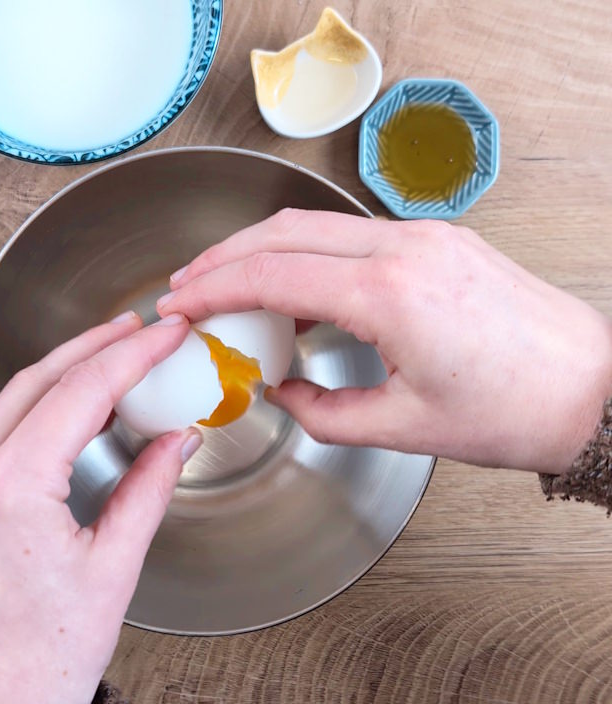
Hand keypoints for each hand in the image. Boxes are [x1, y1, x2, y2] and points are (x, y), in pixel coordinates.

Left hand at [0, 311, 195, 703]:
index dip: (131, 354)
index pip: (80, 391)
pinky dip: (25, 420)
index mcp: (8, 492)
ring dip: (57, 381)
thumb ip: (147, 491)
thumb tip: (177, 439)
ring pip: (3, 407)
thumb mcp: (113, 571)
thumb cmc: (42, 665)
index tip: (165, 334)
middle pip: (35, 382)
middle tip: (138, 331)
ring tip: (107, 368)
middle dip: (91, 349)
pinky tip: (59, 420)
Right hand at [161, 214, 611, 471]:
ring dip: (266, 254)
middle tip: (187, 289)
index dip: (213, 288)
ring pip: (319, 227)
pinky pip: (357, 238)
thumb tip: (284, 394)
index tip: (178, 305)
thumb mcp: (402, 431)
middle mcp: (406, 251)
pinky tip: (297, 294)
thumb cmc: (513, 411)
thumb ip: (325, 414)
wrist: (587, 389)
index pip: (274, 271)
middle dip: (225, 258)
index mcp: (389, 295)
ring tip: (231, 292)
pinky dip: (312, 257)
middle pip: (286, 231)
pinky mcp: (442, 243)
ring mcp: (427, 238)